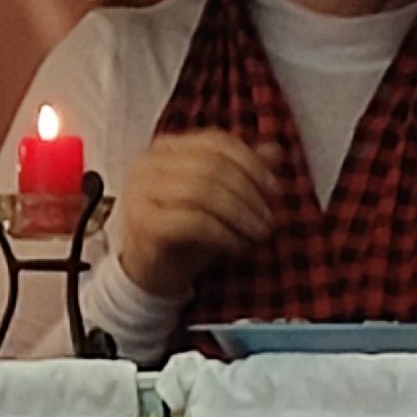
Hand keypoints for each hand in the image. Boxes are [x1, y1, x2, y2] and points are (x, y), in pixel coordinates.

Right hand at [110, 130, 283, 298]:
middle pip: (211, 165)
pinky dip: (223, 234)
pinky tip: (236, 246)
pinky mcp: (144, 222)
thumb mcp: (219, 200)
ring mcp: (141, 192)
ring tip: (257, 233)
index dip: (252, 163)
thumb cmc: (184, 235)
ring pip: (202, 191)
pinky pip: (193, 222)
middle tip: (268, 218)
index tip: (274, 188)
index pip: (216, 141)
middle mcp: (148, 164)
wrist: (150, 274)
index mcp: (166, 148)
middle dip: (249, 193)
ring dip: (240, 214)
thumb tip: (274, 151)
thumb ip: (243, 172)